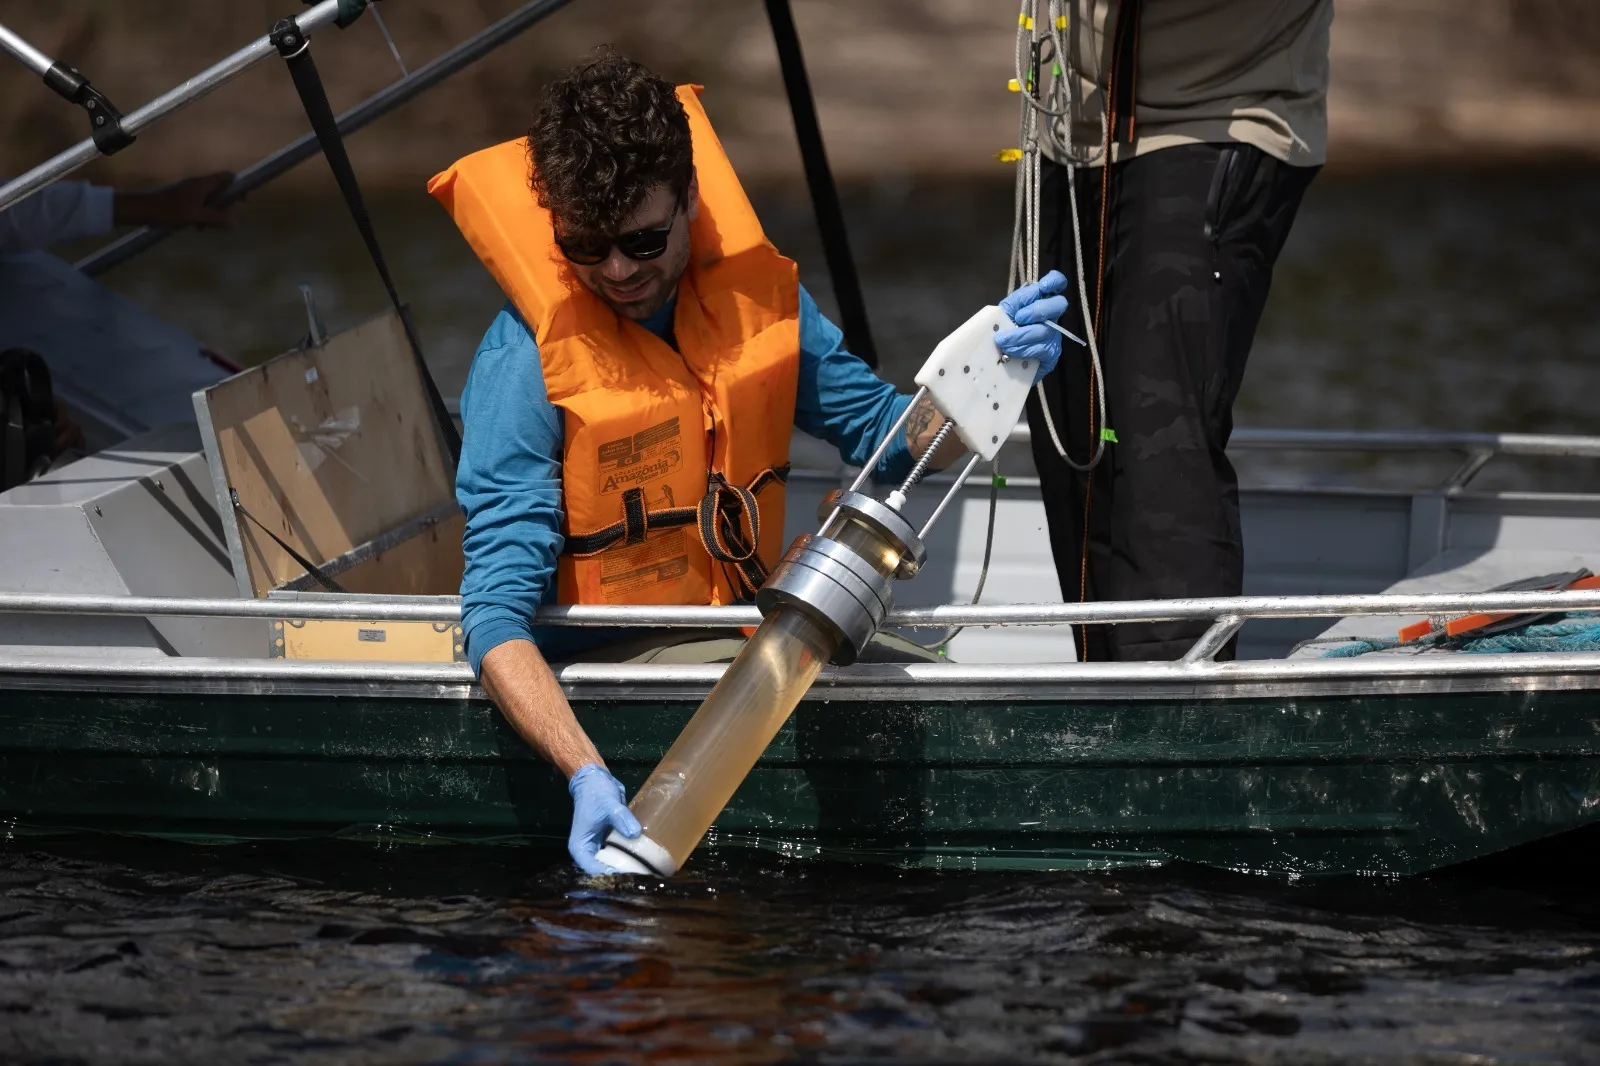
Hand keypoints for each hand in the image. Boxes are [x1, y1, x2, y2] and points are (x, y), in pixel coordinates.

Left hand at [113, 172, 236, 229]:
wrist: (142, 210)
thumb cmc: (169, 210)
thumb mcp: (196, 216)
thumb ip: (217, 218)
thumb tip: (237, 222)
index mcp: (203, 183)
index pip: (227, 177)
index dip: (238, 186)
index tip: (242, 202)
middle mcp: (198, 184)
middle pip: (221, 189)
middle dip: (226, 204)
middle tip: (225, 219)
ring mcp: (190, 191)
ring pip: (211, 199)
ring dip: (214, 212)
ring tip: (208, 226)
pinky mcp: (183, 199)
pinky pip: (200, 204)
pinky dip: (203, 214)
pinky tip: (197, 226)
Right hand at [567, 763, 640, 874]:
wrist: (595, 780)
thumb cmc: (596, 793)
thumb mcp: (609, 805)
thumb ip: (621, 819)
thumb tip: (635, 834)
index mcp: (581, 848)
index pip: (592, 870)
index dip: (609, 876)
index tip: (628, 876)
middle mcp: (588, 852)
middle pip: (602, 872)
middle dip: (620, 876)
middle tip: (641, 878)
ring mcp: (599, 848)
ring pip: (612, 866)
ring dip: (626, 869)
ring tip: (645, 875)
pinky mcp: (610, 843)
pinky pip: (620, 855)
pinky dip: (629, 858)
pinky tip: (645, 863)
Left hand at [995, 270, 1070, 382]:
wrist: (1000, 361)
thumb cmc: (1003, 332)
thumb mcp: (1004, 313)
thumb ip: (1013, 304)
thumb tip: (1018, 305)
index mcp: (1040, 300)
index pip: (1057, 282)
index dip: (1054, 281)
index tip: (1043, 287)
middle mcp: (1052, 316)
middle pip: (1059, 304)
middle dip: (1037, 310)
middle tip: (1018, 319)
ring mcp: (1054, 335)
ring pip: (1045, 330)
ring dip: (1021, 335)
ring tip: (1003, 341)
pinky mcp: (1052, 354)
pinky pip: (1041, 350)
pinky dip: (1023, 350)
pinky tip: (1011, 352)